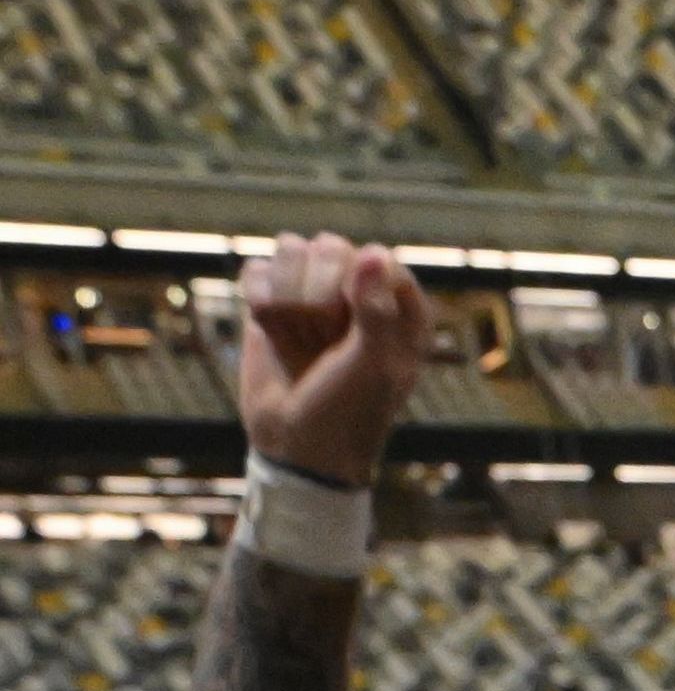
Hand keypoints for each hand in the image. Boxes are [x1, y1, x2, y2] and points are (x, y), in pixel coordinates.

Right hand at [233, 233, 433, 487]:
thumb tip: (372, 253)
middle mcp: (358, 291)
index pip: (378, 258)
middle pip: (331, 246)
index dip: (357, 288)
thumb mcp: (375, 365)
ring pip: (291, 249)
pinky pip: (257, 269)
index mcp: (400, 305)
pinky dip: (259, 296)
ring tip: (299, 334)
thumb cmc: (350, 409)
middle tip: (324, 337)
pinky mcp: (272, 302)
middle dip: (319, 291)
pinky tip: (269, 325)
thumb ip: (377, 309)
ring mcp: (313, 293)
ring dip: (288, 293)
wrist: (295, 445)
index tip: (352, 329)